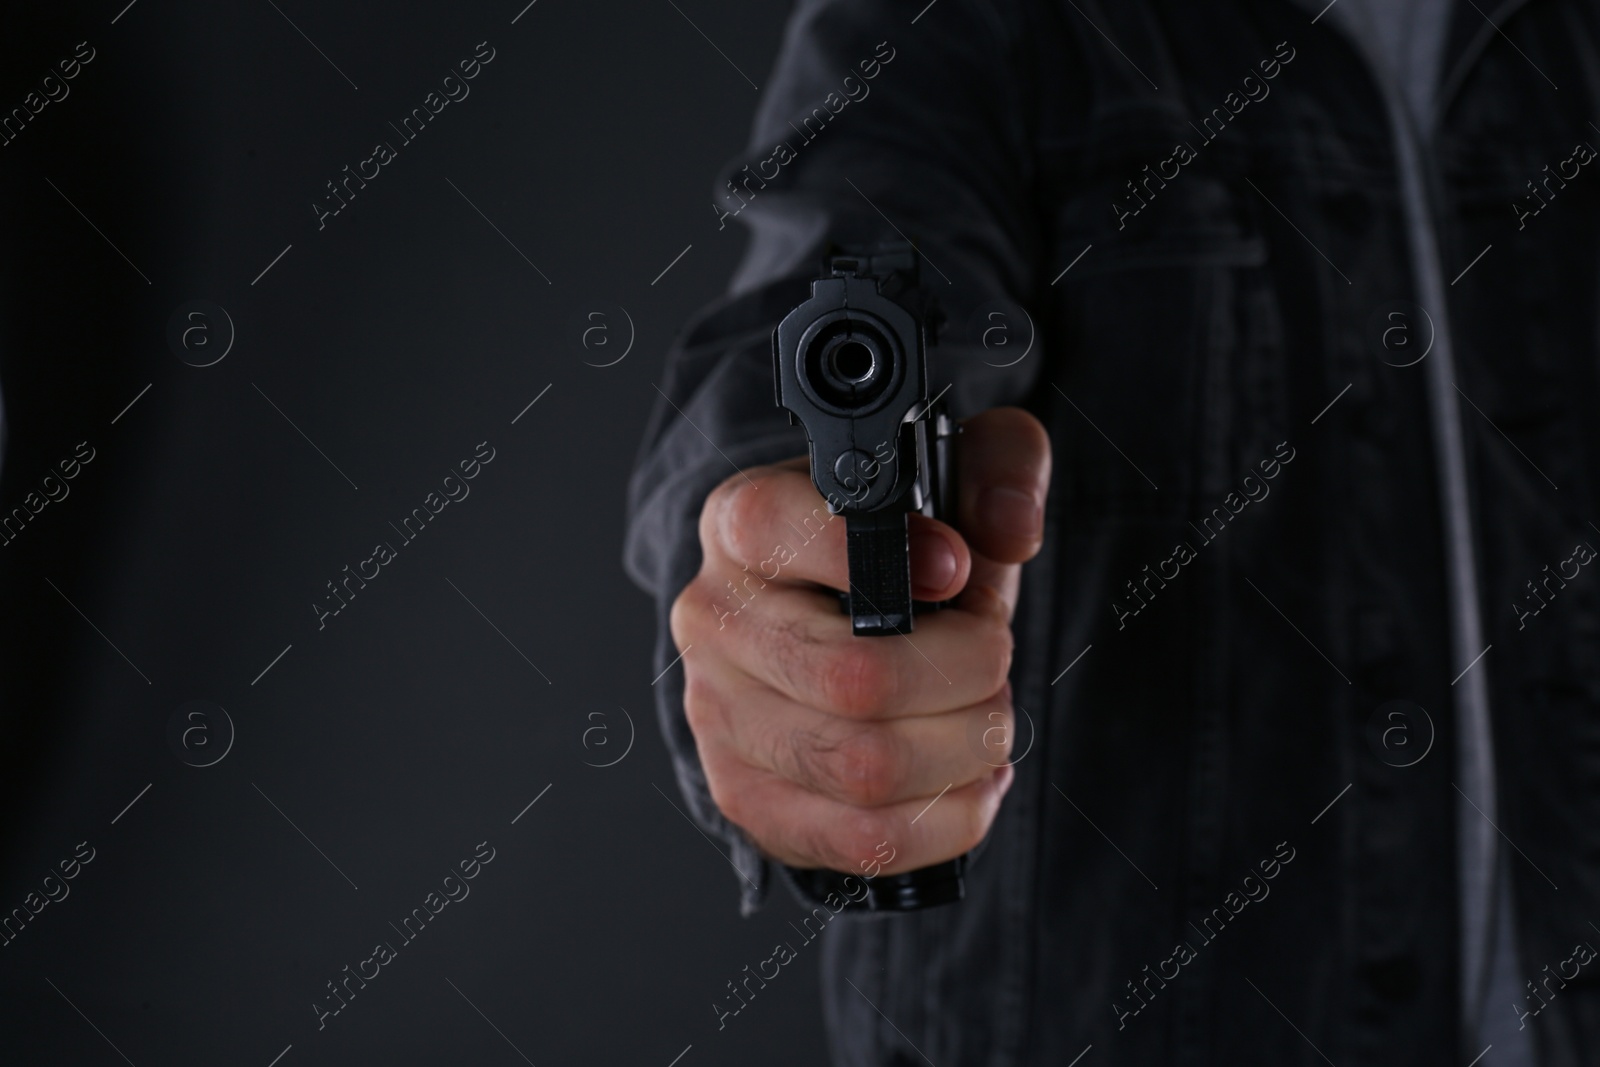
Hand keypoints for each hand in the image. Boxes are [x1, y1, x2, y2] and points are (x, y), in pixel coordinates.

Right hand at [669, 408, 1050, 876]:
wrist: (837, 622)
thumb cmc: (900, 546)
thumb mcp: (954, 475)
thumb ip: (999, 469)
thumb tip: (1006, 529)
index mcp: (742, 523)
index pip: (777, 531)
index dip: (883, 555)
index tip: (957, 567)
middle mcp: (712, 620)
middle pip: (853, 678)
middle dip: (965, 674)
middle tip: (994, 654)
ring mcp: (718, 718)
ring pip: (863, 770)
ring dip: (963, 749)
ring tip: (986, 716)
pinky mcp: (748, 799)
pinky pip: (860, 840)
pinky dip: (947, 819)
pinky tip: (971, 779)